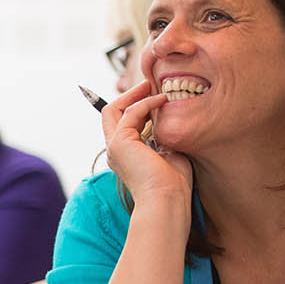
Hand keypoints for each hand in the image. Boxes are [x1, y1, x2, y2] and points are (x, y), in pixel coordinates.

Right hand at [100, 80, 190, 204]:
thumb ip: (163, 135)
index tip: (150, 94)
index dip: (132, 105)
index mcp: (125, 154)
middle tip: (148, 84)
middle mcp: (115, 150)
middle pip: (111, 113)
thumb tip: (169, 117)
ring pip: (115, 109)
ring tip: (155, 87)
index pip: (121, 123)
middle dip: (129, 95)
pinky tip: (162, 100)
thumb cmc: (173, 183)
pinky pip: (130, 113)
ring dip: (136, 95)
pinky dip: (146, 103)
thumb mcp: (169, 152)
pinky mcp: (121, 143)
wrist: (167, 199)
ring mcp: (115, 146)